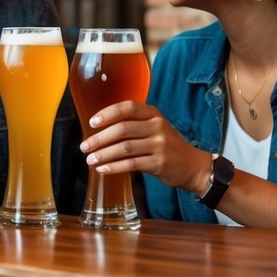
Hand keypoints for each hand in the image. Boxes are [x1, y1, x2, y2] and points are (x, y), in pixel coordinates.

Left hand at [78, 101, 206, 192]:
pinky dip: (114, 167)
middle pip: (123, 129)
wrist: (192, 166)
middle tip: (84, 146)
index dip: (108, 113)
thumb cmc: (168, 146)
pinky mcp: (159, 163)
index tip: (92, 122)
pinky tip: (103, 169)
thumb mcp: (155, 128)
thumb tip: (101, 130)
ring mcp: (159, 145)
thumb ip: (134, 125)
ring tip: (90, 160)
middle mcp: (157, 126)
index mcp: (153, 114)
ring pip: (125, 147)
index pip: (128, 107)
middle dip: (100, 138)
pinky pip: (131, 164)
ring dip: (104, 154)